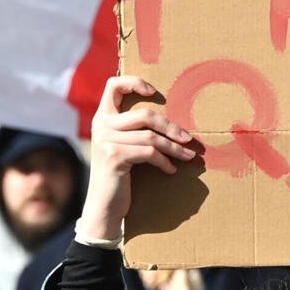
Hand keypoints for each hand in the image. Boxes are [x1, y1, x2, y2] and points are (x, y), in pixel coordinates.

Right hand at [80, 76, 195, 240]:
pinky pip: (149, 153)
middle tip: (189, 139)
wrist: (104, 206)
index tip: (154, 92)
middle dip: (171, 127)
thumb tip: (170, 122)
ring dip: (174, 148)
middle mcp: (101, 125)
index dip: (134, 82)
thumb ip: (131, 130)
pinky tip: (171, 170)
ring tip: (188, 156)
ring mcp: (106, 140)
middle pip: (145, 115)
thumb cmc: (118, 176)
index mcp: (102, 118)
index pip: (113, 85)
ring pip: (151, 136)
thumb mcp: (121, 147)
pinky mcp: (114, 156)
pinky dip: (164, 161)